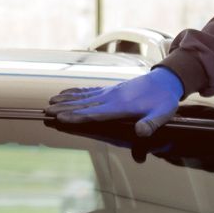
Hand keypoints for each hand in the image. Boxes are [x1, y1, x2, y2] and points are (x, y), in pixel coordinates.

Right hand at [44, 67, 184, 136]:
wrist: (165, 80)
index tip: (62, 117)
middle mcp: (112, 98)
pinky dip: (75, 92)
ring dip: (66, 100)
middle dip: (65, 108)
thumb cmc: (164, 100)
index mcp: (122, 106)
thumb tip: (141, 132)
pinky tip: (64, 93)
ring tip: (50, 103)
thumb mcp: (163, 113)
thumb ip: (152, 123)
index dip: (78, 116)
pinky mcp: (109, 90)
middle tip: (48, 111)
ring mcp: (109, 92)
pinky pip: (88, 91)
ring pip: (83, 97)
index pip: (96, 113)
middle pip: (84, 104)